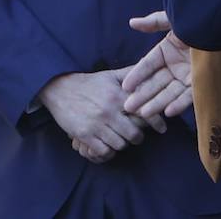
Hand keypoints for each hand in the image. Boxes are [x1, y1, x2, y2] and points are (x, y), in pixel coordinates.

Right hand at [39, 69, 164, 164]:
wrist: (59, 89)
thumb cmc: (88, 83)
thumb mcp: (110, 75)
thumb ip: (130, 74)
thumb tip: (150, 68)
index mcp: (117, 95)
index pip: (144, 112)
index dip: (156, 122)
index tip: (162, 128)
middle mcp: (109, 110)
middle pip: (134, 134)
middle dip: (137, 137)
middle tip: (135, 135)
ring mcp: (96, 124)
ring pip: (120, 145)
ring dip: (122, 144)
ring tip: (120, 139)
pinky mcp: (84, 135)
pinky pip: (103, 152)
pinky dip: (108, 152)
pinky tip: (107, 145)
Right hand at [121, 11, 192, 119]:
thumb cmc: (198, 21)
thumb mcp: (175, 20)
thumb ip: (154, 22)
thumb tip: (132, 23)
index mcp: (166, 51)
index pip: (148, 65)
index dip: (136, 75)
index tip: (125, 86)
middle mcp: (175, 66)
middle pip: (155, 83)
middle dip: (142, 95)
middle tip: (128, 106)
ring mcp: (187, 77)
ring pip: (169, 93)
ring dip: (156, 103)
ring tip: (143, 113)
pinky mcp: (201, 85)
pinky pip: (188, 97)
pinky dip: (178, 104)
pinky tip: (168, 112)